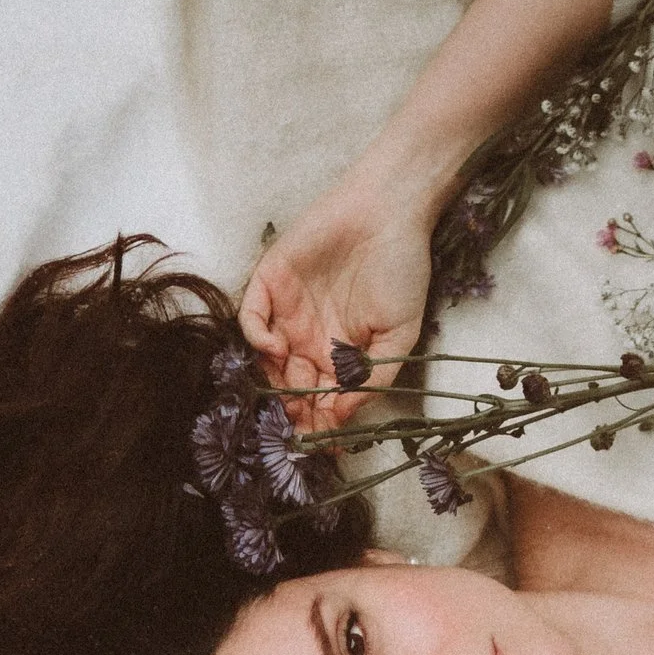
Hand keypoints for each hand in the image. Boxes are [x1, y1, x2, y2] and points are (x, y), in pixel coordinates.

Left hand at [239, 182, 433, 430]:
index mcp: (340, 352)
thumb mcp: (400, 336)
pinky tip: (275, 348)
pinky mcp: (269, 280)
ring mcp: (287, 310)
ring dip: (273, 380)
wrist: (389, 211)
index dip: (320, 422)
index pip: (322, 397)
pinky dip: (256, 337)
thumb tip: (342, 416)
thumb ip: (371, 379)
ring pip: (267, 358)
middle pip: (291, 384)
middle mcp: (310, 336)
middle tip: (299, 426)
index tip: (322, 443)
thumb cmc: (402, 271)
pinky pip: (251, 317)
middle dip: (294, 409)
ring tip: (288, 395)